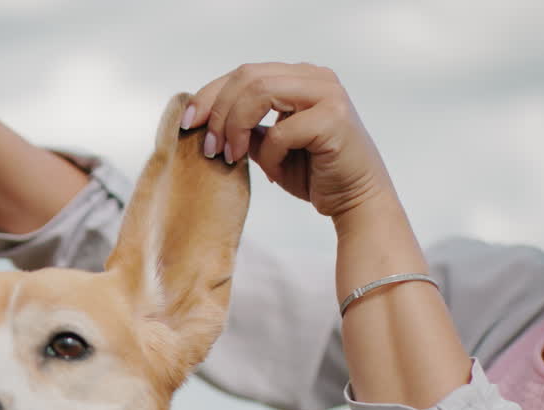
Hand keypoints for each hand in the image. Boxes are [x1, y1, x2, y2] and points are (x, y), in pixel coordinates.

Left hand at [184, 62, 396, 220]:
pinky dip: (268, 155)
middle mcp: (316, 77)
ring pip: (259, 92)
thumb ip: (245, 128)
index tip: (187, 123)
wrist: (356, 202)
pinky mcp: (334, 119)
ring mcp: (328, 94)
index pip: (243, 73)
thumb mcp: (269, 146)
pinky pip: (281, 131)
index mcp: (300, 77)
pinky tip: (273, 173)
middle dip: (218, 112)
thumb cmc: (313, 175)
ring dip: (235, 127)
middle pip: (246, 76)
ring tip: (229, 158)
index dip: (209, 95)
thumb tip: (205, 121)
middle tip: (208, 148)